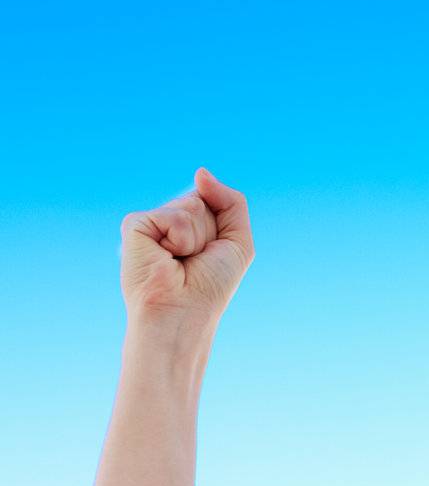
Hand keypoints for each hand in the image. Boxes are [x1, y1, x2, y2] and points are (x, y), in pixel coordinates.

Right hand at [120, 168, 254, 335]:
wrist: (184, 312)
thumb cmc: (210, 286)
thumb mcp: (237, 242)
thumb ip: (231, 202)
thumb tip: (201, 172)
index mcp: (189, 226)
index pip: (212, 200)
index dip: (221, 227)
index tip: (211, 255)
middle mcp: (168, 222)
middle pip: (202, 200)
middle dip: (210, 232)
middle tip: (195, 260)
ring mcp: (150, 223)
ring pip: (190, 205)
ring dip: (197, 237)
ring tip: (180, 260)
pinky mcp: (134, 225)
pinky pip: (172, 215)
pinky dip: (179, 238)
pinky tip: (165, 257)